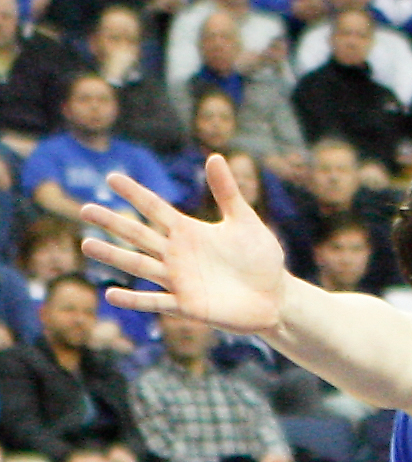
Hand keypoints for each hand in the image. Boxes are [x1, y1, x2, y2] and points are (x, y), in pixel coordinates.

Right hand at [81, 154, 287, 332]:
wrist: (275, 296)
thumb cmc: (260, 258)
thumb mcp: (245, 221)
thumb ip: (227, 191)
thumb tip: (214, 155)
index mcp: (189, 232)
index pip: (155, 208)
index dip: (135, 194)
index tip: (112, 177)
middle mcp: (177, 255)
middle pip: (139, 235)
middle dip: (113, 222)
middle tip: (85, 209)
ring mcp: (179, 280)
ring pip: (140, 266)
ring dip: (114, 256)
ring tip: (87, 245)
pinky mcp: (188, 306)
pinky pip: (156, 302)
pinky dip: (135, 300)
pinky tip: (111, 295)